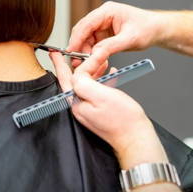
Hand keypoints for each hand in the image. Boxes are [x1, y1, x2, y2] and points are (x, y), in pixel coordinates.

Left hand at [49, 52, 168, 168]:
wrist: (136, 138)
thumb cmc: (123, 120)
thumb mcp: (101, 95)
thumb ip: (84, 83)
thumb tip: (77, 74)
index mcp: (77, 103)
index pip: (65, 79)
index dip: (60, 63)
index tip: (55, 53)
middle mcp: (80, 107)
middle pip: (75, 81)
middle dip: (77, 65)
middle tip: (73, 53)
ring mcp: (90, 110)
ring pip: (87, 84)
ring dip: (93, 70)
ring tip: (101, 61)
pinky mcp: (100, 111)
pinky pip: (97, 91)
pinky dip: (102, 80)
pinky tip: (111, 74)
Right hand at [68, 1, 167, 67]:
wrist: (158, 30)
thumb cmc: (148, 29)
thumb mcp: (130, 39)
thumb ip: (111, 46)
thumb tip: (94, 54)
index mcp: (107, 11)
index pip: (86, 24)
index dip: (76, 39)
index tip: (71, 52)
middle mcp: (103, 16)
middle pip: (83, 32)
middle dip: (79, 47)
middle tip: (78, 62)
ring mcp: (103, 25)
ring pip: (86, 39)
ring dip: (86, 52)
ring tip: (89, 65)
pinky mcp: (105, 33)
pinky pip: (93, 44)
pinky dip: (93, 54)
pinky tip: (97, 62)